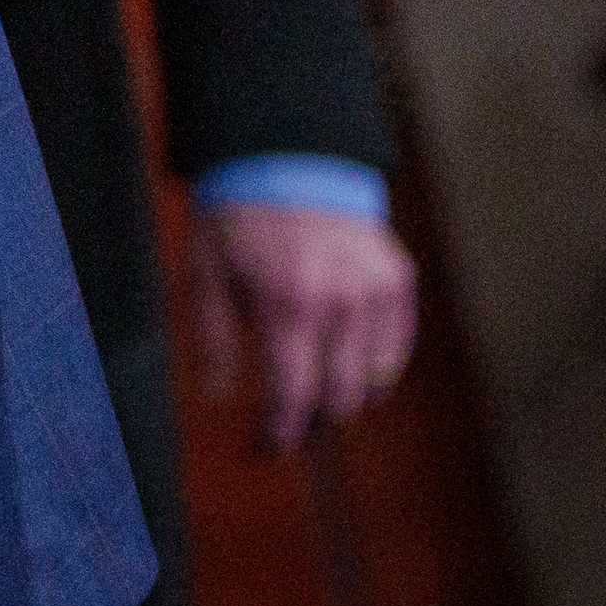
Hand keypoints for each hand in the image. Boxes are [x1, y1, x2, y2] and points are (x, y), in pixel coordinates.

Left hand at [188, 197, 418, 451]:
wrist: (285, 155)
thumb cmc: (236, 219)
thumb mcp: (206, 275)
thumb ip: (214, 342)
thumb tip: (219, 402)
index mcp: (288, 301)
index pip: (292, 394)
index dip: (278, 432)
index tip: (263, 450)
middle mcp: (341, 300)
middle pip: (338, 397)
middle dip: (310, 423)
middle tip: (288, 428)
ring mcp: (377, 289)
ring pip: (373, 380)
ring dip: (344, 400)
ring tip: (314, 401)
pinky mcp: (398, 279)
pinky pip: (395, 348)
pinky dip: (375, 370)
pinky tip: (349, 372)